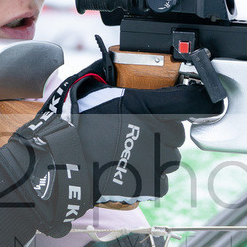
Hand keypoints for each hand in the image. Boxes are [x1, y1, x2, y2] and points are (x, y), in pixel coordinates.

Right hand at [0, 59, 219, 236]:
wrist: (64, 164)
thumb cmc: (74, 126)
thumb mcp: (91, 90)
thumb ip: (108, 77)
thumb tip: (113, 61)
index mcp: (146, 107)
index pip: (182, 104)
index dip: (182, 107)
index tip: (179, 110)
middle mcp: (158, 132)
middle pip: (177, 135)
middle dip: (164, 135)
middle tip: (141, 138)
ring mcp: (158, 160)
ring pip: (171, 159)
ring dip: (159, 158)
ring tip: (135, 158)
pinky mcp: (153, 184)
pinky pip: (163, 183)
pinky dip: (152, 181)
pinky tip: (134, 175)